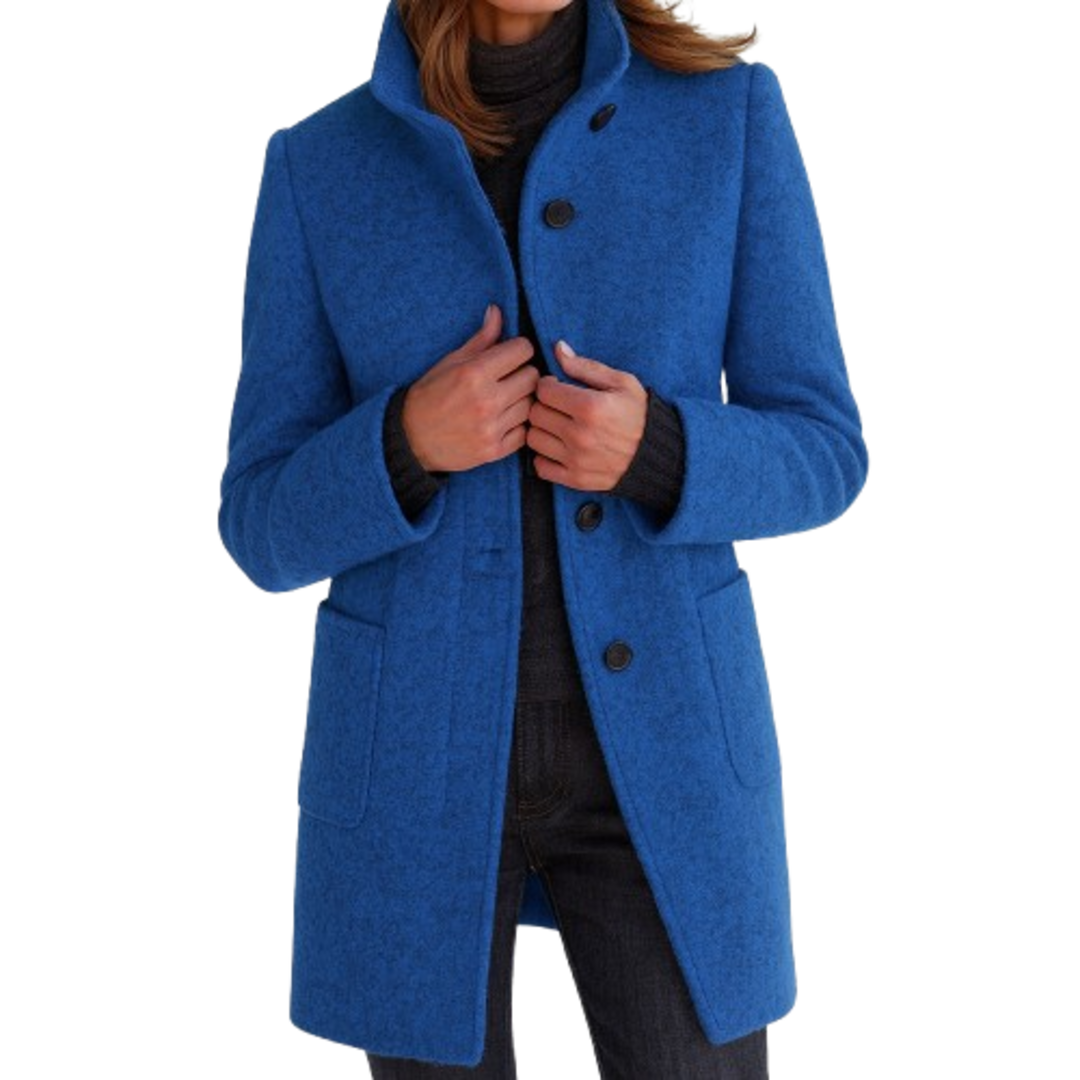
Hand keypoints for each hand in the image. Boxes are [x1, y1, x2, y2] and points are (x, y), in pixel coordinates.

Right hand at [401, 304, 539, 472]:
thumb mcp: (451, 362)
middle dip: (524, 373)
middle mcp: (486, 400)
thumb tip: (497, 311)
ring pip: (531, 404)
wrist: (410, 438)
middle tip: (510, 378)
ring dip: (523, 400)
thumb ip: (480, 340)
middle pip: (533, 377)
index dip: (519, 349)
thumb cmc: (430, 395)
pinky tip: (504, 420)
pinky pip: (525, 432)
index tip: (510, 356)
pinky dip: (518, 426)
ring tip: (507, 399)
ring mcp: (492, 427)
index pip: (523, 349)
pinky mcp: (494, 450)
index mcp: (474, 373)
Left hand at [526, 341, 647, 491]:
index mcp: (590, 407)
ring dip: (541, 430)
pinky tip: (557, 447)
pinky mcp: (575, 479)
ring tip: (556, 426)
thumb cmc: (639, 414)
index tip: (557, 387)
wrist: (657, 454)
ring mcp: (576, 459)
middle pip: (535, 414)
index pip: (543, 390)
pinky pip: (540, 467)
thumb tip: (558, 348)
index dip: (547, 384)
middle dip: (542, 405)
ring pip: (533, 439)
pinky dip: (544, 456)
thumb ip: (586, 366)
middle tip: (556, 406)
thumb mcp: (621, 383)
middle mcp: (580, 435)